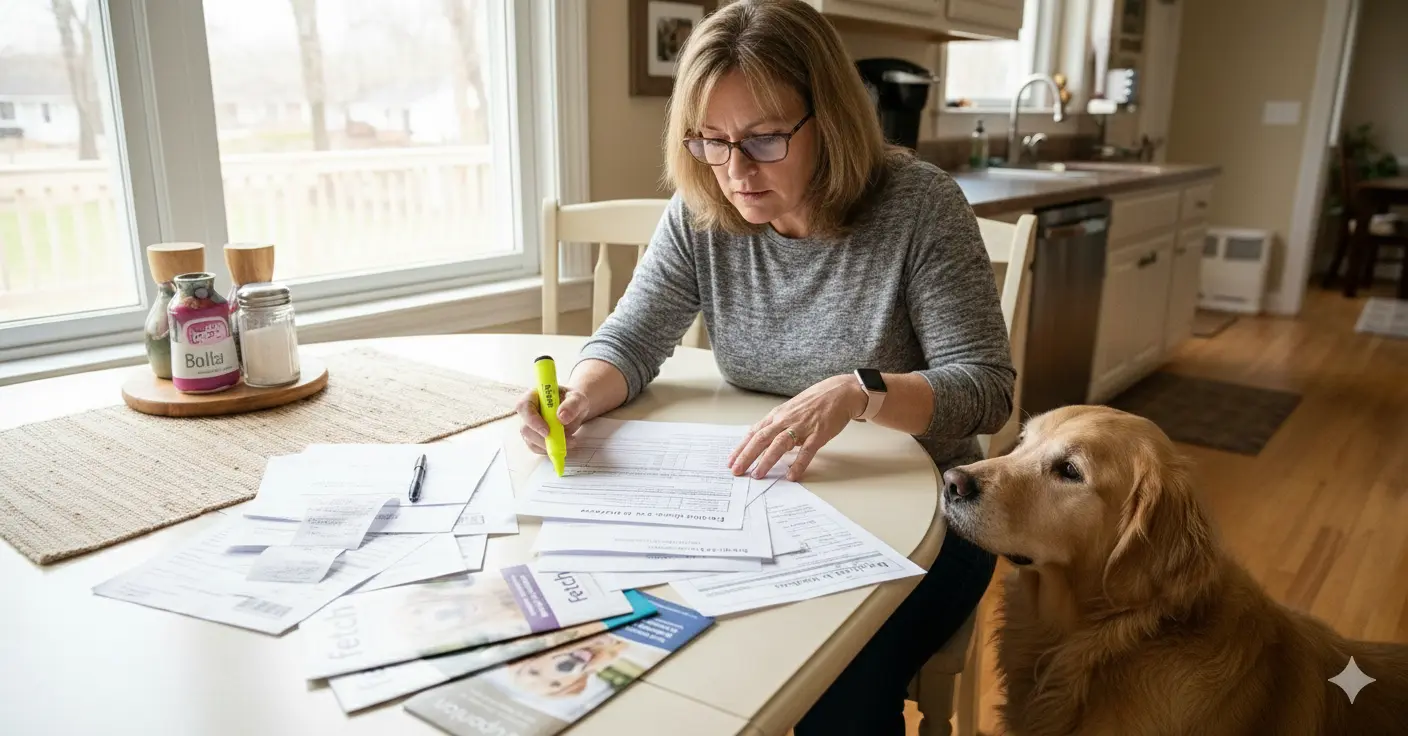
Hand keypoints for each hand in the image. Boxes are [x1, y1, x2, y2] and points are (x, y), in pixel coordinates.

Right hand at [516, 385, 589, 454]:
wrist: (574, 409)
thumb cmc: (573, 401)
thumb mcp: (578, 399)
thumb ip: (572, 405)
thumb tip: (562, 417)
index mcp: (533, 396)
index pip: (524, 407)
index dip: (533, 421)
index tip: (547, 431)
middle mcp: (527, 411)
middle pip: (525, 428)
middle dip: (543, 439)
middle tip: (563, 441)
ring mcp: (529, 426)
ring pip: (531, 441)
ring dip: (549, 446)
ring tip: (570, 441)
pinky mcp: (533, 437)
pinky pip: (536, 448)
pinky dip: (549, 450)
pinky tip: (562, 445)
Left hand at [727, 375, 865, 481]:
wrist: (839, 392)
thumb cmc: (813, 402)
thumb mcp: (790, 410)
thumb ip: (777, 425)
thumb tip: (763, 442)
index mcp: (777, 415)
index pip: (754, 432)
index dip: (741, 447)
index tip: (731, 461)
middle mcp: (785, 420)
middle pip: (761, 439)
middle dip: (746, 456)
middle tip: (736, 471)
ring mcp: (802, 427)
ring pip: (779, 444)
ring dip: (766, 461)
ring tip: (757, 475)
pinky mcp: (818, 434)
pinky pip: (806, 451)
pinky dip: (798, 464)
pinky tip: (791, 476)